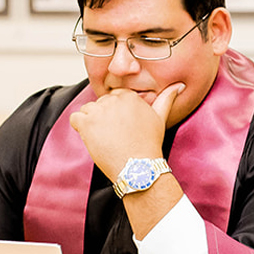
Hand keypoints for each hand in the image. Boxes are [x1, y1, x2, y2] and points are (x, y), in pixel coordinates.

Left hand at [69, 82, 184, 177]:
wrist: (138, 167)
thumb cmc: (149, 145)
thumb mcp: (160, 118)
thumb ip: (166, 98)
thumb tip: (178, 85)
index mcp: (128, 96)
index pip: (113, 97)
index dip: (115, 113)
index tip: (121, 127)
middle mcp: (113, 100)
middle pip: (100, 104)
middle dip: (104, 118)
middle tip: (115, 136)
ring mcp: (98, 111)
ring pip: (87, 110)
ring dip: (91, 122)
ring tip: (105, 138)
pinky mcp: (86, 123)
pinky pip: (75, 118)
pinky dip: (79, 128)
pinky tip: (91, 138)